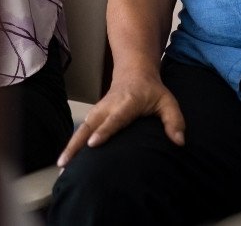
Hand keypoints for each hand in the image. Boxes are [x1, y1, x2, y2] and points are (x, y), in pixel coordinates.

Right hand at [56, 71, 184, 166]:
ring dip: (70, 146)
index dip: (104, 130)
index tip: (93, 144)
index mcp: (128, 103)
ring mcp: (99, 110)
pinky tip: (65, 161)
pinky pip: (81, 130)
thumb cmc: (152, 91)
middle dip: (77, 143)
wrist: (134, 73)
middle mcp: (109, 106)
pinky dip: (72, 143)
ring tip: (60, 166)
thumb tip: (180, 142)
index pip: (115, 118)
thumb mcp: (167, 101)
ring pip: (81, 128)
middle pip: (90, 124)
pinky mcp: (93, 115)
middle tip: (65, 162)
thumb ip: (174, 121)